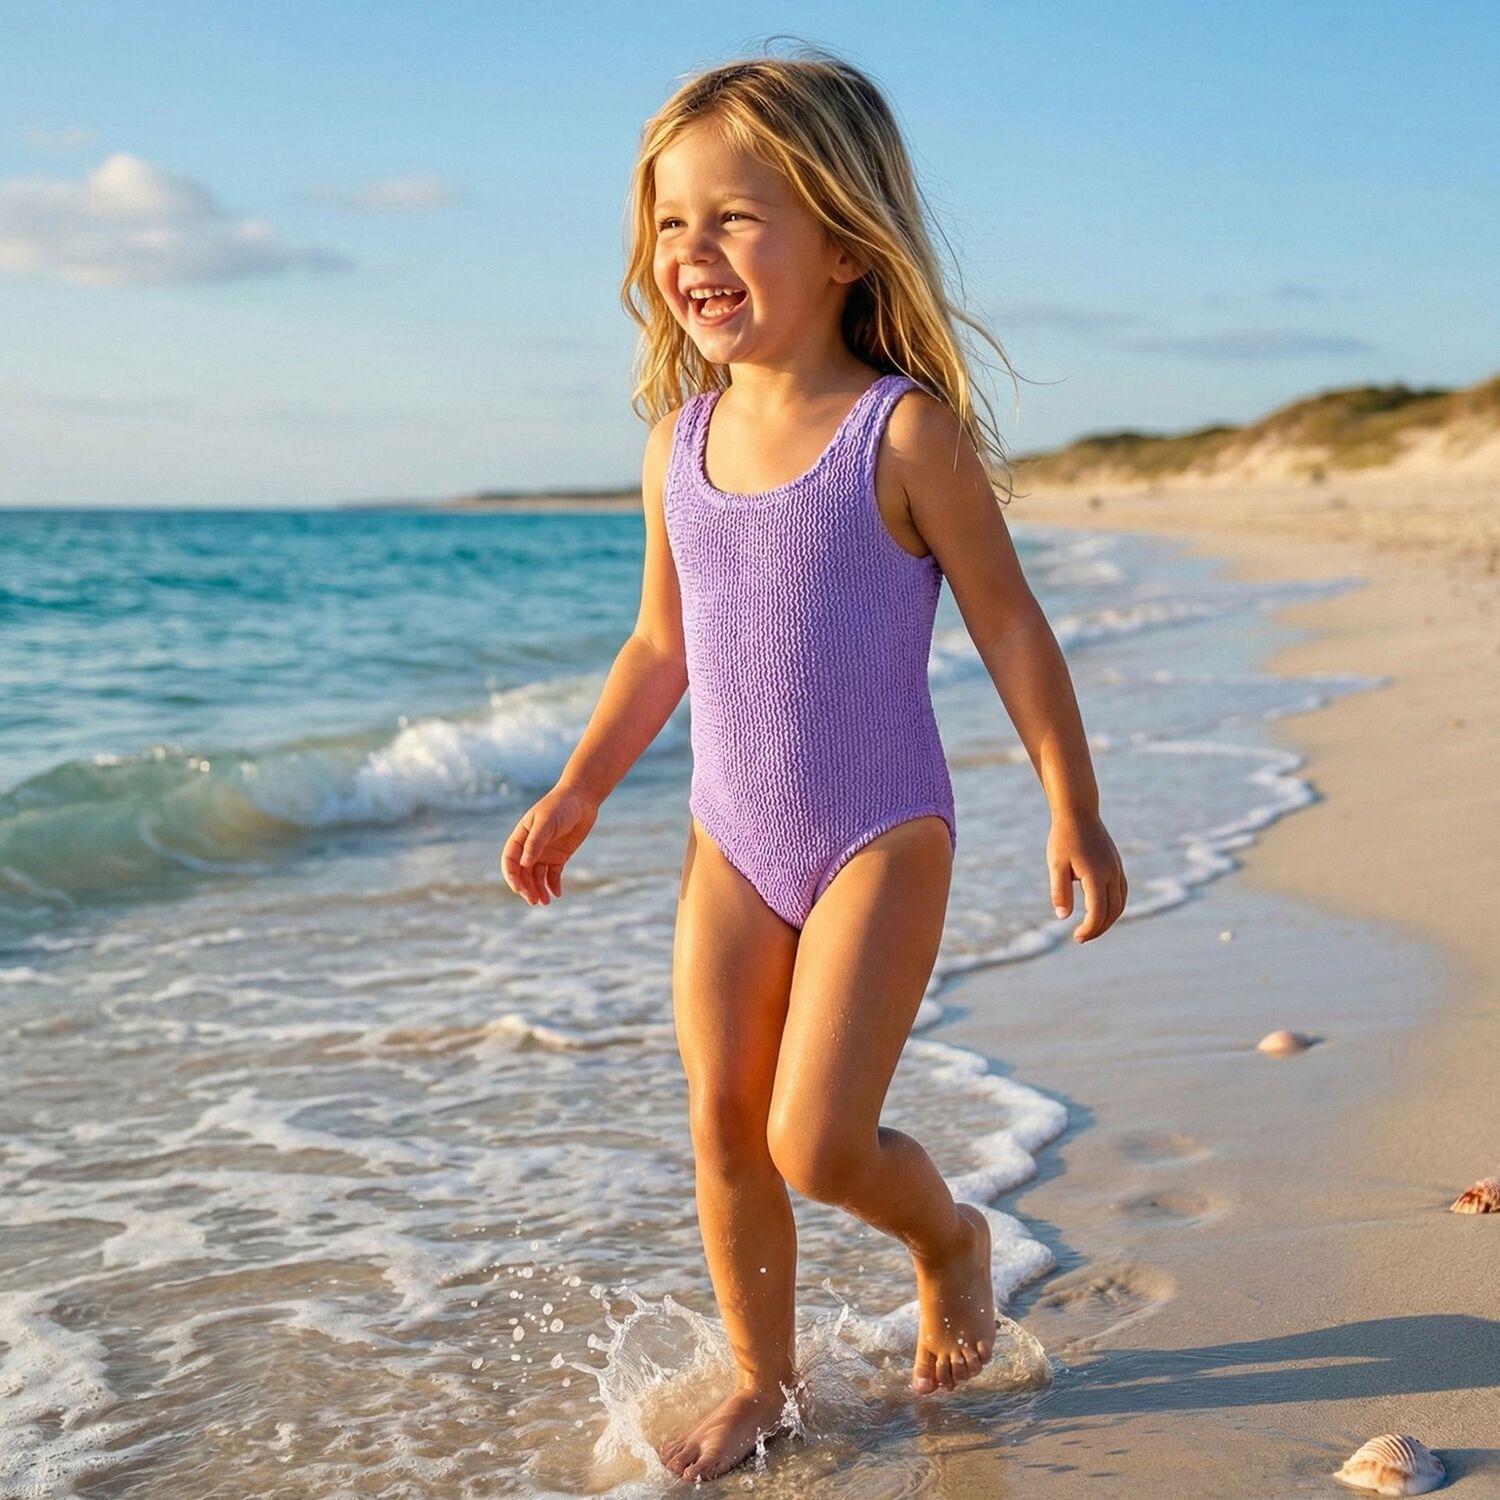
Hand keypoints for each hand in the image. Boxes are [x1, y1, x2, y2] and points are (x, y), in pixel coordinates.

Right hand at [501, 784, 599, 906]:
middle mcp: (530, 847)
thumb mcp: (546, 823)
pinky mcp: (559, 857)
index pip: (510, 860)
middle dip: (526, 887)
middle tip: (534, 900)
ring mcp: (544, 853)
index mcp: (521, 837)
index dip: (512, 876)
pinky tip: (557, 893)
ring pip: (537, 876)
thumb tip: (524, 865)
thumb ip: (535, 843)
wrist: (582, 799)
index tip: (518, 889)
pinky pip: (553, 875)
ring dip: (539, 889)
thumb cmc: (560, 806)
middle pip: (523, 872)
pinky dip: (553, 885)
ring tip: (545, 902)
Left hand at [1047, 810, 1126, 942]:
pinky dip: (1115, 906)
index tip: (1076, 937)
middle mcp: (1111, 874)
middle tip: (1081, 937)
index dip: (1089, 929)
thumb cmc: (1063, 838)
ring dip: (1109, 920)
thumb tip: (1062, 917)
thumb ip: (1060, 891)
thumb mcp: (1056, 864)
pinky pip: (1122, 892)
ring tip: (1091, 928)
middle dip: (1098, 928)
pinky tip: (1102, 911)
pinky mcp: (1117, 865)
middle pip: (1112, 911)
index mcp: (1096, 875)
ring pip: (1120, 903)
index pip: (1098, 912)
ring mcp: (1117, 869)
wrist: (1078, 812)